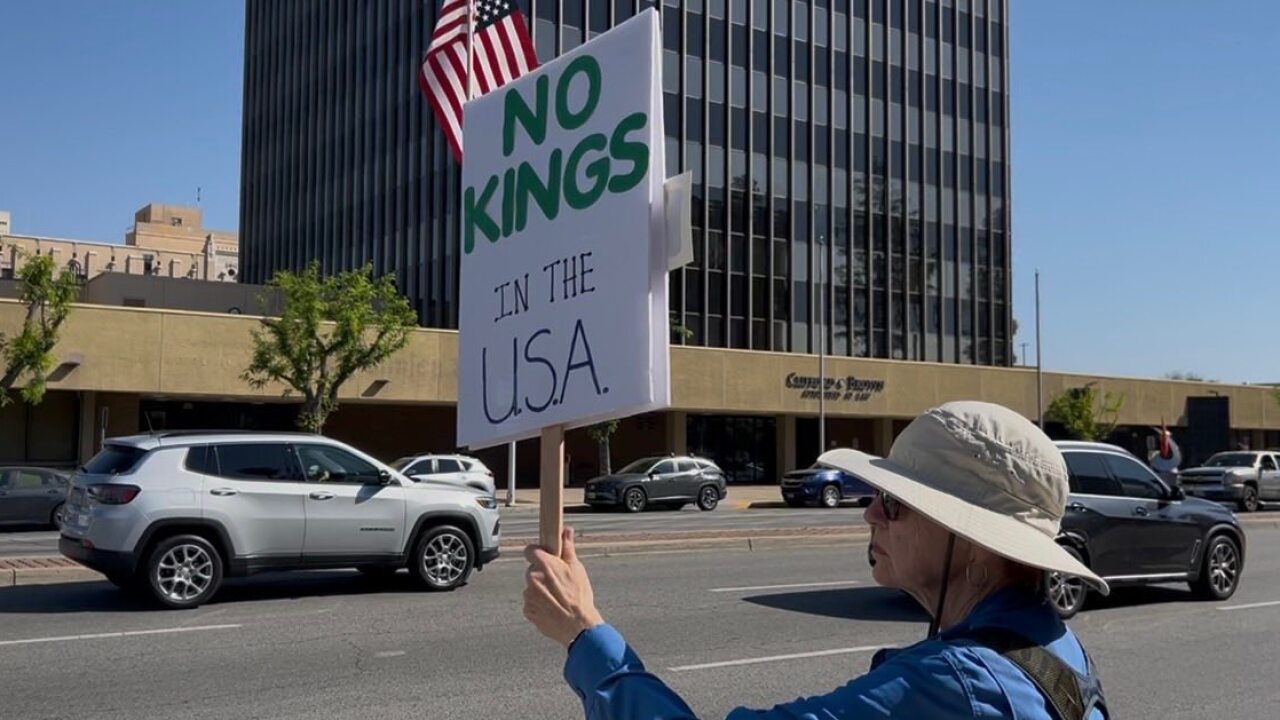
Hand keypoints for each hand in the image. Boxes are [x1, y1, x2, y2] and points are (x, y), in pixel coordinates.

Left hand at [523, 527, 604, 647]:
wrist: (578, 626)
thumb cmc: (580, 597)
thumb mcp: (577, 569)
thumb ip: (568, 548)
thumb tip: (566, 531)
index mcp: (544, 565)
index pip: (530, 550)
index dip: (537, 552)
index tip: (545, 557)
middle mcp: (532, 578)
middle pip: (532, 570)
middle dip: (542, 574)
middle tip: (558, 581)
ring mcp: (528, 596)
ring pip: (532, 587)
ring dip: (540, 590)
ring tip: (557, 598)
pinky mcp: (528, 611)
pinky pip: (531, 603)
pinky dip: (539, 604)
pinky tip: (553, 608)